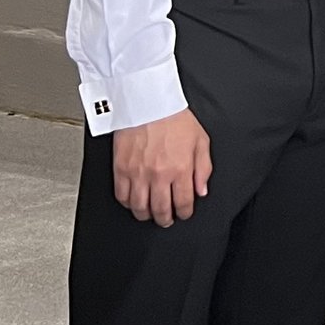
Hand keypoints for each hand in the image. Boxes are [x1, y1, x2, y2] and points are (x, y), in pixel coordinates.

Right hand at [111, 108, 211, 226]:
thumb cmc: (175, 118)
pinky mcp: (121, 169)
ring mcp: (138, 174)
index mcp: (180, 169)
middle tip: (167, 220)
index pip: (183, 202)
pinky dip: (128, 204)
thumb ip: (203, 168)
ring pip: (139, 207)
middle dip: (165, 219)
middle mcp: (159, 175)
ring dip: (146, 215)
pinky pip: (122, 196)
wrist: (149, 104)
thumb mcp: (201, 141)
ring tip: (150, 215)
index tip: (184, 213)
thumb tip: (201, 190)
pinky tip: (134, 202)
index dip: (184, 213)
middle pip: (160, 210)